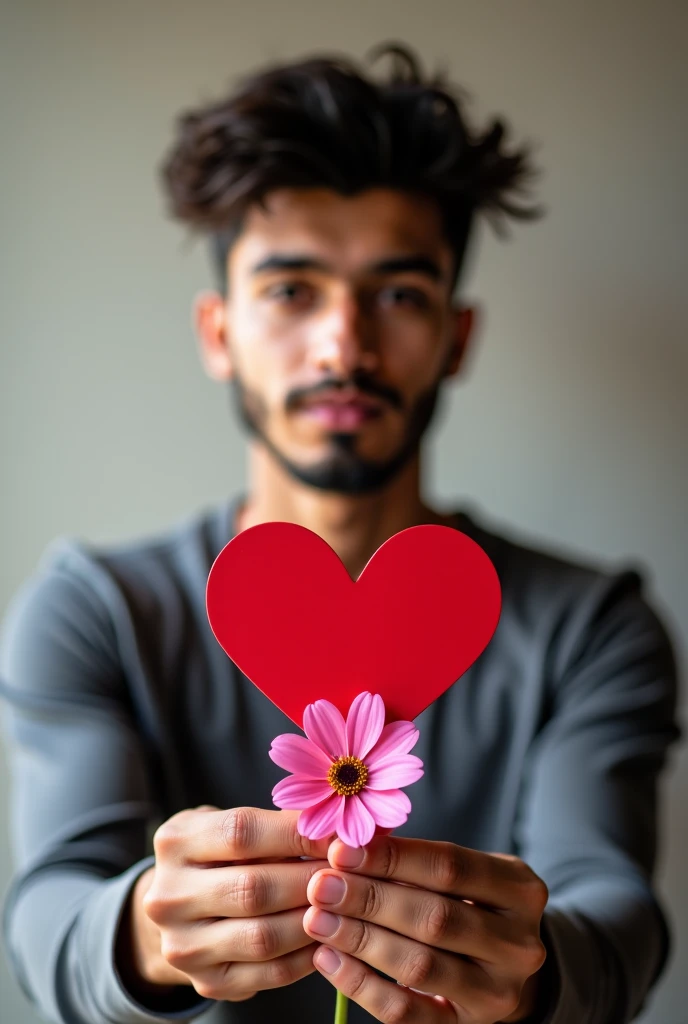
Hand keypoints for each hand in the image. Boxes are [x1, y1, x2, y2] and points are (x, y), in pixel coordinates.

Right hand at [122, 806, 330, 1001]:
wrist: (181, 906)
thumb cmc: (219, 852)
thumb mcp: (229, 822)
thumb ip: (275, 823)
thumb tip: (339, 827)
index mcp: (175, 842)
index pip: (242, 832)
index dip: (296, 834)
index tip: (337, 834)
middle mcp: (169, 896)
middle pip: (253, 888)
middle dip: (311, 879)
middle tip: (350, 871)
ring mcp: (184, 945)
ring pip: (263, 937)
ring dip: (314, 920)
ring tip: (345, 903)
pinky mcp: (206, 983)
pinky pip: (269, 975)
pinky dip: (307, 956)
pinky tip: (329, 936)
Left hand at [303, 835, 547, 1022]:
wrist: (502, 964)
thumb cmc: (469, 901)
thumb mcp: (464, 873)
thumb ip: (416, 860)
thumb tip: (346, 847)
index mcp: (521, 890)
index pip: (450, 866)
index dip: (392, 857)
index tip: (341, 850)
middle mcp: (519, 944)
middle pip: (435, 918)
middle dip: (370, 899)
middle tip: (321, 886)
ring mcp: (498, 993)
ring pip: (419, 967)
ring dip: (360, 940)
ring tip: (318, 920)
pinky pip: (408, 1013)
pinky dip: (362, 985)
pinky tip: (328, 959)